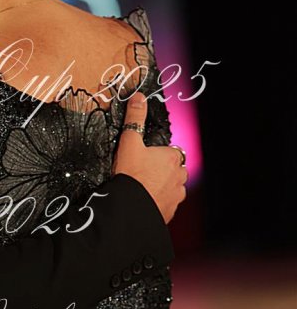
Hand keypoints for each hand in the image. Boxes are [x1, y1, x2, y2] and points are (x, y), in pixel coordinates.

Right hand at [112, 92, 187, 222]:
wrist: (129, 207)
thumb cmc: (130, 175)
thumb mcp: (129, 143)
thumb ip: (134, 119)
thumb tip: (138, 97)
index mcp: (172, 157)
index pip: (170, 152)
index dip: (157, 154)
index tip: (145, 159)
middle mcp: (179, 176)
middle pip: (174, 170)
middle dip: (163, 171)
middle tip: (143, 174)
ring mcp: (176, 195)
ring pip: (173, 187)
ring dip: (163, 187)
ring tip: (144, 188)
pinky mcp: (170, 211)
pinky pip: (167, 203)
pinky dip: (159, 201)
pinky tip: (145, 200)